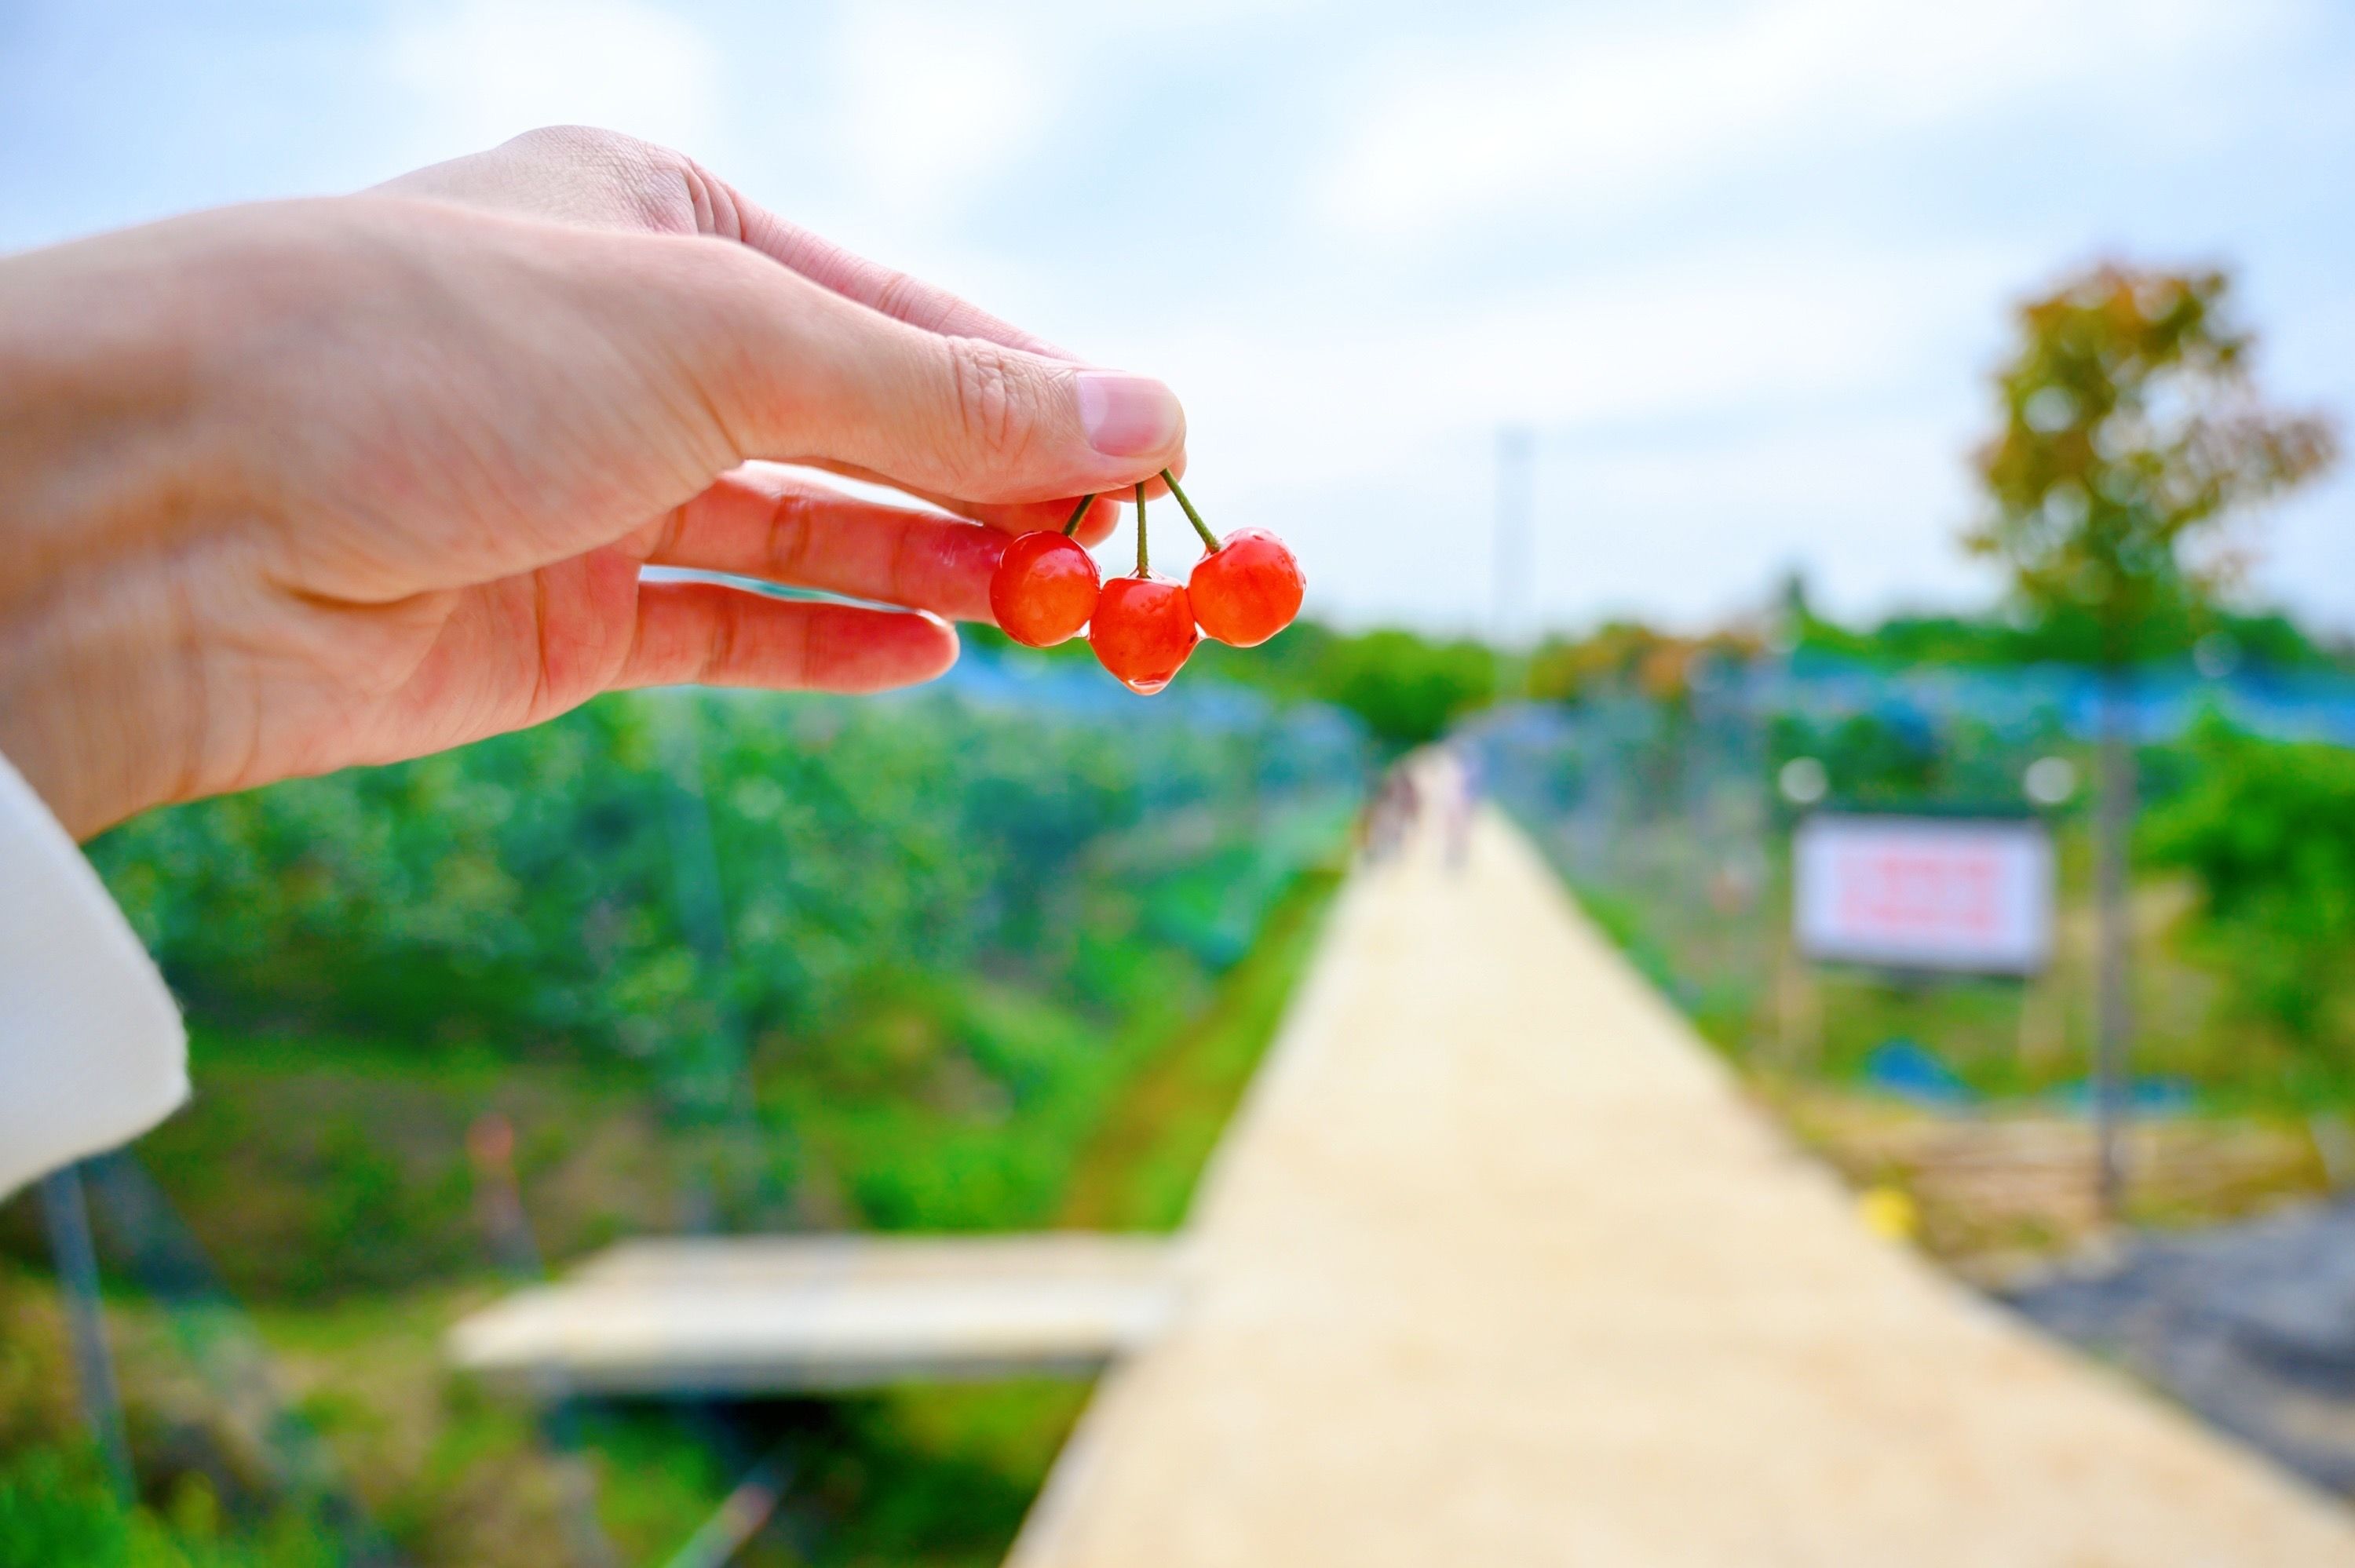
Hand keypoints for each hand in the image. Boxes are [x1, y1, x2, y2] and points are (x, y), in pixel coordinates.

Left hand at [0, 128, 1184, 838]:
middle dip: (997, 491)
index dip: (1037, 390)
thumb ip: (938, 398)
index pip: (901, 313)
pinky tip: (939, 654)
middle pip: (868, 426)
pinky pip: (731, 630)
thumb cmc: (428, 353)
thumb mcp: (719, 342)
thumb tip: (1146, 416)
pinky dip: (834, 644)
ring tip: (1062, 616)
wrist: (160, 517)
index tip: (1162, 462)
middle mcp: (630, 348)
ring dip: (940, 570)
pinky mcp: (557, 623)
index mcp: (660, 221)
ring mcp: (593, 488)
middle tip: (1127, 570)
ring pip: (811, 533)